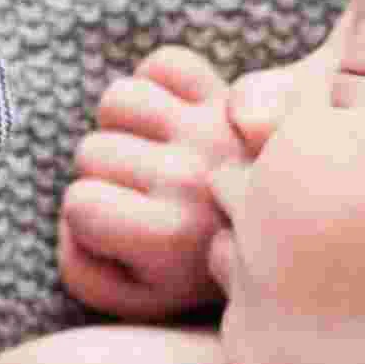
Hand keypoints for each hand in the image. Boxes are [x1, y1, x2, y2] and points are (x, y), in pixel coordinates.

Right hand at [60, 47, 249, 320]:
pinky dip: (161, 82)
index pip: (78, 203)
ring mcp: (210, 132)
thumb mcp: (140, 299)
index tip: (124, 230)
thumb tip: (74, 210)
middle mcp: (189, 178)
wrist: (291, 242)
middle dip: (106, 174)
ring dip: (125, 125)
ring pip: (119, 100)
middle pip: (91, 150)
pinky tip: (174, 120)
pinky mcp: (231, 99)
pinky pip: (165, 64)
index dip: (89, 217)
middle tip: (146, 197)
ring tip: (153, 152)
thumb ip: (84, 273)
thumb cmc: (200, 270)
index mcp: (168, 235)